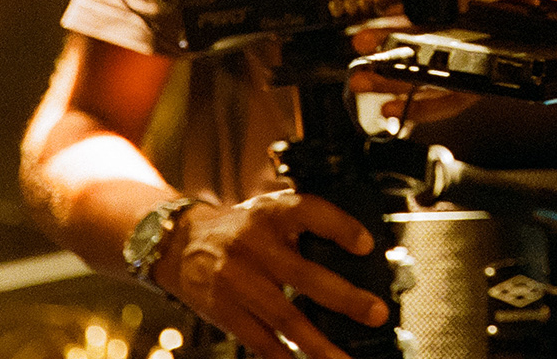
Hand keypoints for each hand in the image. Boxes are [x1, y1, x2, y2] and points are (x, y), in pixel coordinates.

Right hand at [159, 193, 388, 358]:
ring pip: (285, 317)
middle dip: (344, 298)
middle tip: (375, 313)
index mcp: (271, 214)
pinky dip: (285, 356)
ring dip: (319, 343)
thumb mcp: (271, 211)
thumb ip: (307, 226)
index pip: (309, 212)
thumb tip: (360, 251)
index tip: (366, 245)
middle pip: (303, 275)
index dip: (340, 227)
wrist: (181, 244)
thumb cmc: (240, 229)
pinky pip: (260, 339)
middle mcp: (254, 246)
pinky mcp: (225, 312)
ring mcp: (237, 282)